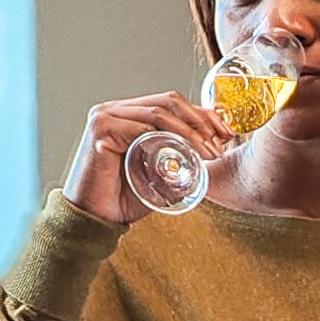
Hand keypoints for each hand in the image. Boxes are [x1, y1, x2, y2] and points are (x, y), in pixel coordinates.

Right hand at [60, 89, 238, 227]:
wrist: (93, 219)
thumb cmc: (122, 199)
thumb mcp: (158, 173)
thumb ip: (178, 156)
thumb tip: (214, 147)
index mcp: (128, 114)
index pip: (171, 104)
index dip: (202, 114)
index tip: (226, 132)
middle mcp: (116, 109)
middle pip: (168, 102)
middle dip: (201, 120)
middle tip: (220, 142)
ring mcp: (106, 116)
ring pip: (159, 112)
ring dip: (189, 131)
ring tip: (208, 151)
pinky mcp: (101, 128)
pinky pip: (142, 127)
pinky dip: (167, 137)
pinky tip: (185, 151)